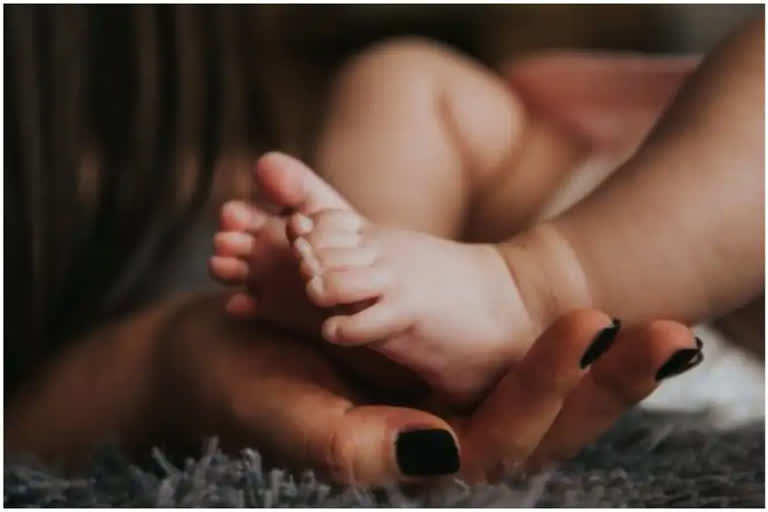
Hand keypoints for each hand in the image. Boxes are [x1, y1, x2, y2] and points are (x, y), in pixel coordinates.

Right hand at [151, 293, 701, 483]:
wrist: (216, 357)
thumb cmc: (240, 390)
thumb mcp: (287, 415)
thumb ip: (354, 448)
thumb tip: (443, 450)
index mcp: (409, 466)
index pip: (502, 443)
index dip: (550, 388)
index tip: (592, 326)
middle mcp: (440, 447)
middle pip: (544, 428)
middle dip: (608, 386)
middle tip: (675, 337)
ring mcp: (444, 411)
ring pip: (539, 398)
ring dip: (604, 368)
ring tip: (668, 331)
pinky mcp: (438, 378)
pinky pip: (510, 366)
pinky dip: (557, 346)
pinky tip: (601, 322)